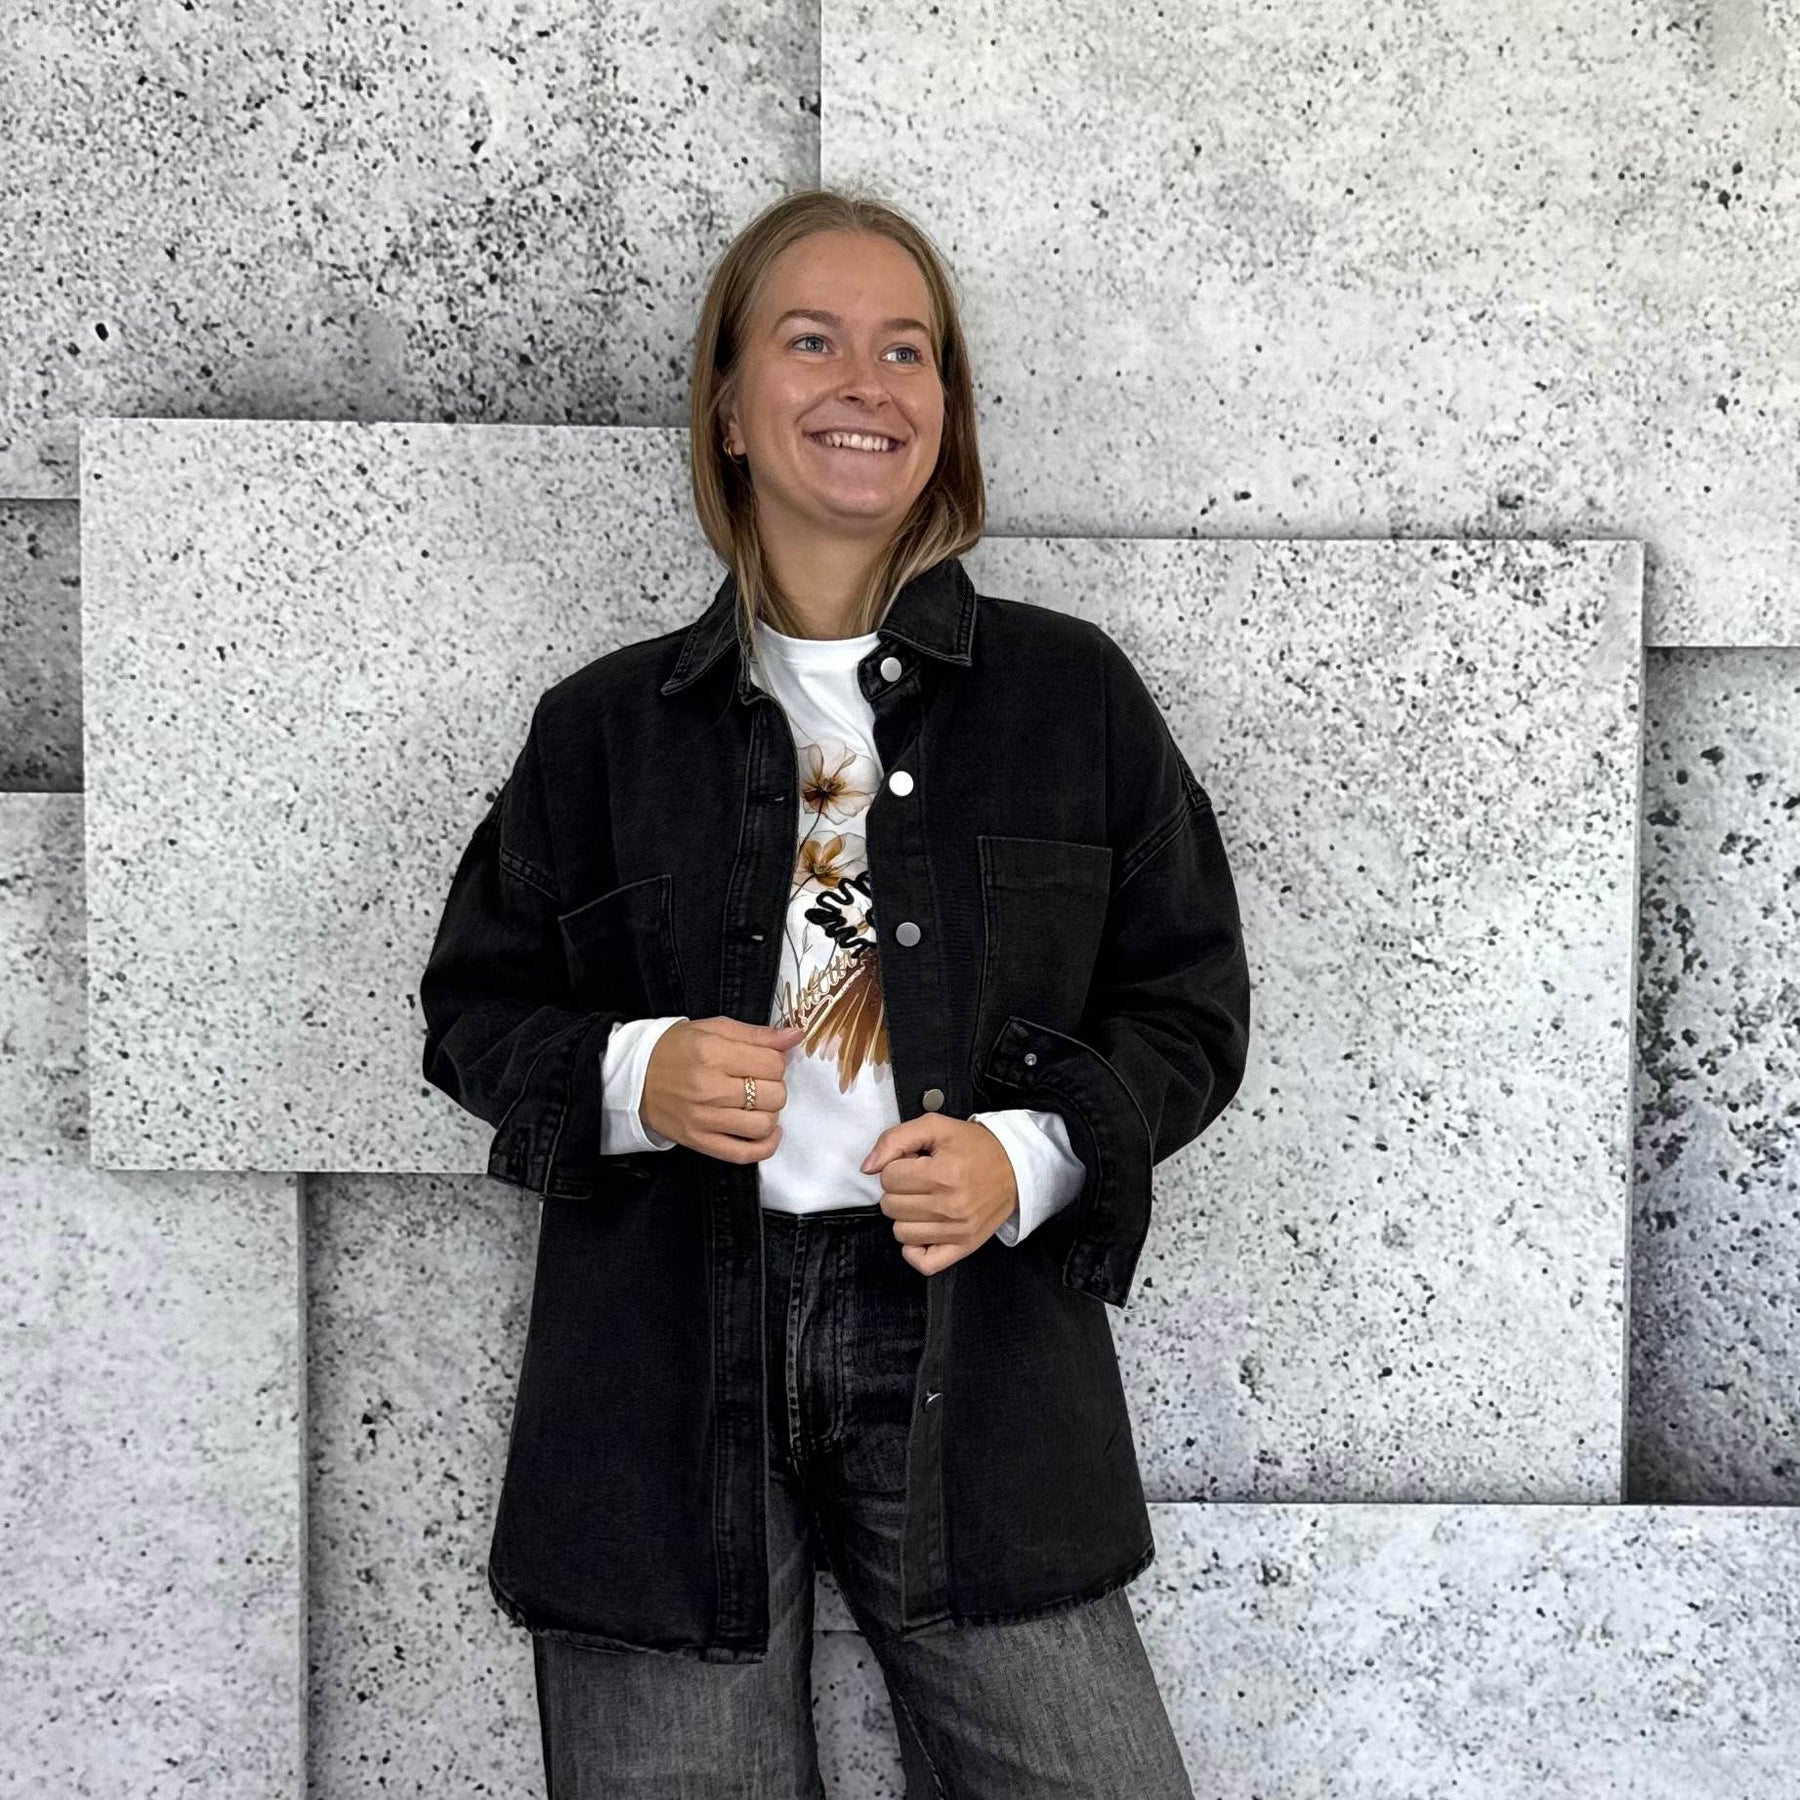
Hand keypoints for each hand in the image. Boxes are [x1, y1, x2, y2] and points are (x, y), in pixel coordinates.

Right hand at [641, 1016, 805, 1160]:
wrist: (634, 1077)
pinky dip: (765, 1146)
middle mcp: (708, 1087)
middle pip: (774, 1094)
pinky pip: (744, 1153)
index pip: (773, 1063)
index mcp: (712, 1052)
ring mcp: (703, 1118)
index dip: (776, 1061)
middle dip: (775, 1086)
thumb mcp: (714, 1028)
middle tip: (760, 1081)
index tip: (764, 1061)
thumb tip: (794, 1036)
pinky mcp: (699, 1141)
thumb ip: (756, 1034)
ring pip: (764, 1124)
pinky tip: (768, 1132)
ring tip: (758, 1103)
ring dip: (770, 1113)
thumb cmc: (677, 1049)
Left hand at [860, 1115, 1017, 1277]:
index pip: (888, 1177)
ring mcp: (958, 1231)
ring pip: (901, 1232)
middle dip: (899, 1190)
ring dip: (906, 1215)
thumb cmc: (973, 1147)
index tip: (914, 1163)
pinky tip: (922, 1229)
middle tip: (920, 1180)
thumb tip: (868, 1167)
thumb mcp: (935, 1127)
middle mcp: (951, 1205)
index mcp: (944, 1172)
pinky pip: (923, 1263)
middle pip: (891, 1206)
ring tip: (924, 1200)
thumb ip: (895, 1139)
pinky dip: (915, 1249)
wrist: (1014, 1167)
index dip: (896, 1166)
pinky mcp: (964, 1247)